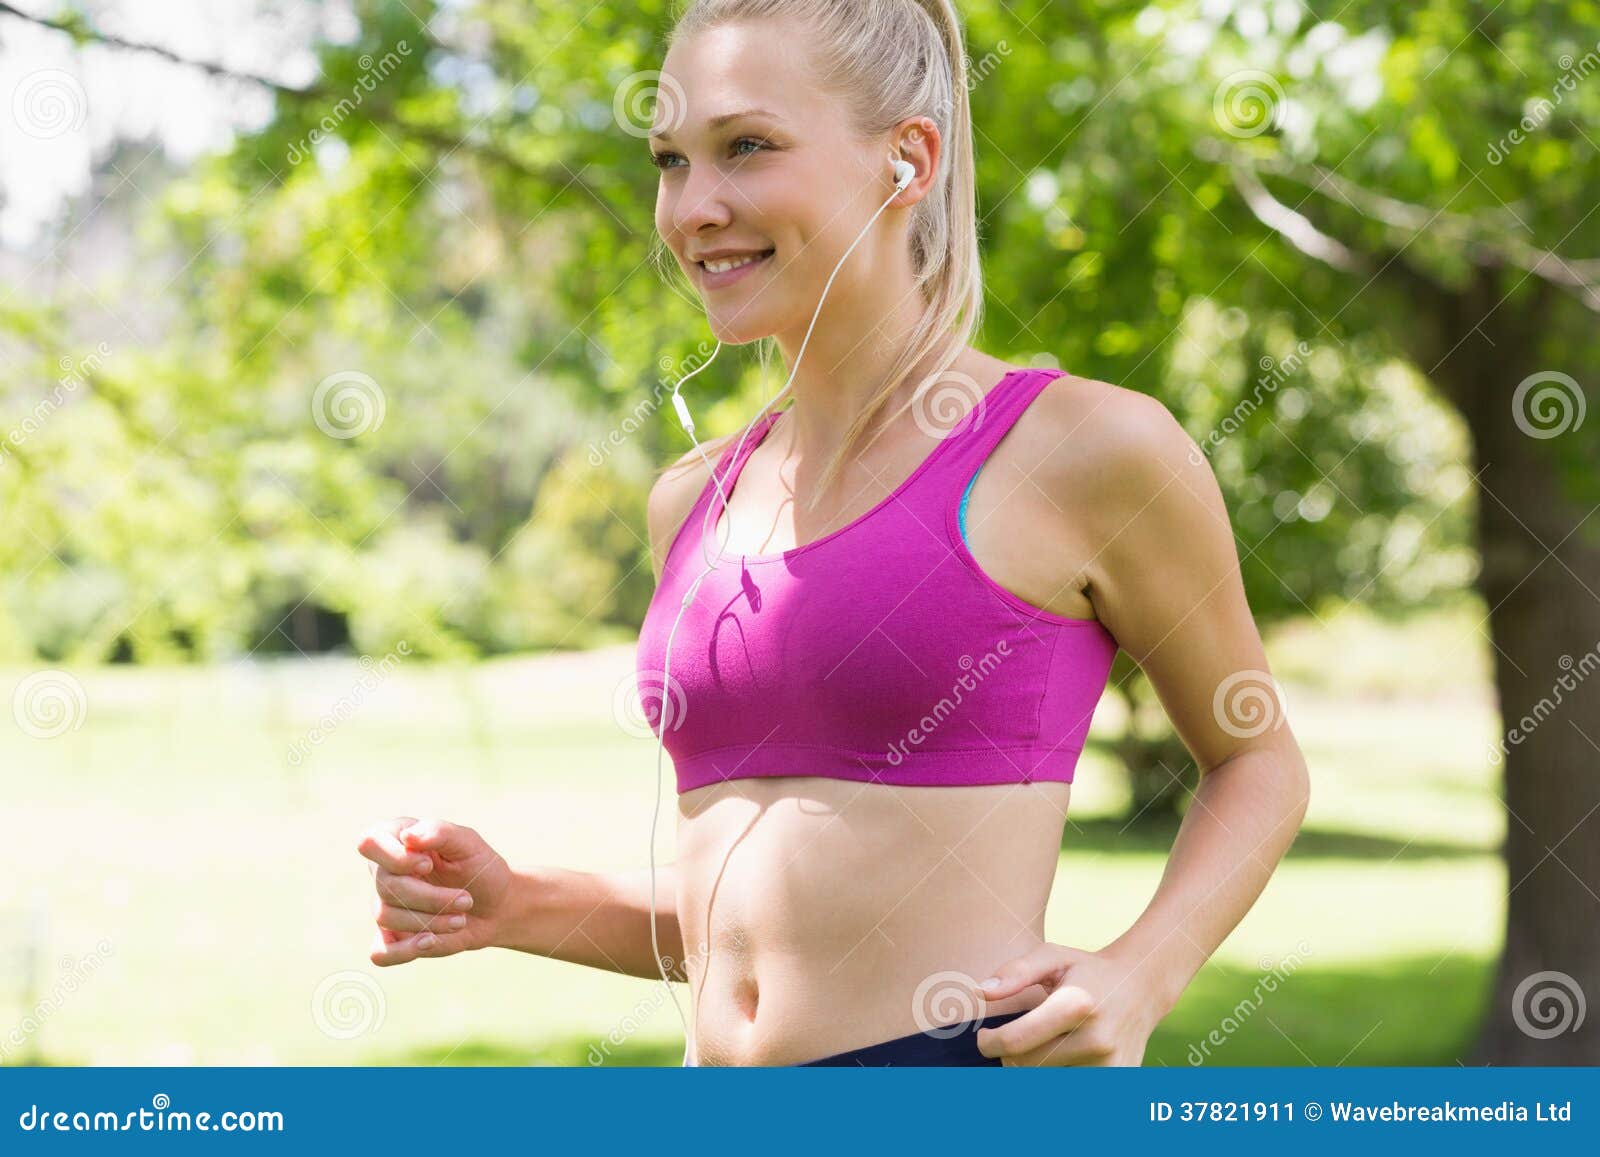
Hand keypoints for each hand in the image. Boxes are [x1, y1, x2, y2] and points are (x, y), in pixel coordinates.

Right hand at [356, 816, 512, 965]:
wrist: (496, 908)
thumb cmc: (480, 870)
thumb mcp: (469, 844)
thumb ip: (439, 832)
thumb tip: (407, 836)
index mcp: (398, 841)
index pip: (369, 842)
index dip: (395, 857)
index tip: (428, 865)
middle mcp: (385, 873)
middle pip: (386, 886)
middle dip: (431, 897)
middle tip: (466, 899)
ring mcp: (386, 906)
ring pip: (387, 917)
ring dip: (431, 920)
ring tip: (461, 919)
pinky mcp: (393, 938)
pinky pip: (380, 953)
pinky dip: (404, 951)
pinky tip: (430, 941)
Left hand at [974, 942, 1168, 1065]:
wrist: (1142, 987)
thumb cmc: (1087, 970)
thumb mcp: (1053, 956)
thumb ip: (1016, 971)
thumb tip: (981, 991)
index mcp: (1076, 1004)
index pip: (1015, 1042)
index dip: (990, 1044)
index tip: (985, 1038)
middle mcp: (1096, 1040)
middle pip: (1027, 1066)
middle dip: (1010, 1056)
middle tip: (1013, 1040)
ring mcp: (1110, 1066)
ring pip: (1047, 1083)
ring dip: (1034, 1070)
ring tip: (1041, 1046)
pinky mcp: (1118, 1081)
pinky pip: (1070, 1092)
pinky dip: (1057, 1078)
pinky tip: (1060, 1060)